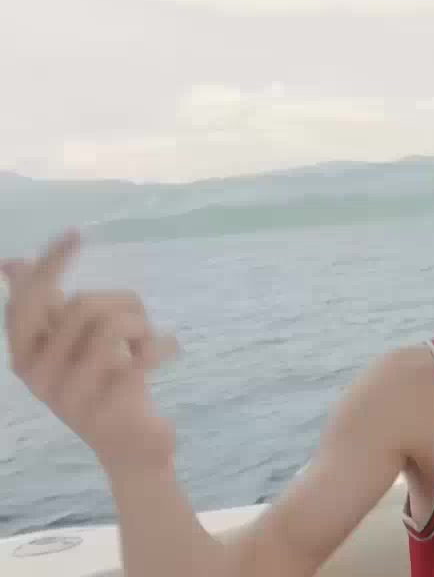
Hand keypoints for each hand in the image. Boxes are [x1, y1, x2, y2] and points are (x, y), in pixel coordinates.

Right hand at [3, 231, 177, 470]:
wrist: (129, 446)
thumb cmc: (101, 385)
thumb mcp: (70, 343)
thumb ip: (45, 306)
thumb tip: (12, 262)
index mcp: (22, 354)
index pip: (28, 299)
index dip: (50, 264)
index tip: (75, 233)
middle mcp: (36, 374)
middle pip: (81, 304)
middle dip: (120, 302)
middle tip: (138, 318)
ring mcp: (68, 393)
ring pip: (114, 324)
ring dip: (143, 327)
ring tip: (147, 345)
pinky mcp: (105, 408)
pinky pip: (140, 354)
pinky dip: (163, 346)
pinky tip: (170, 351)